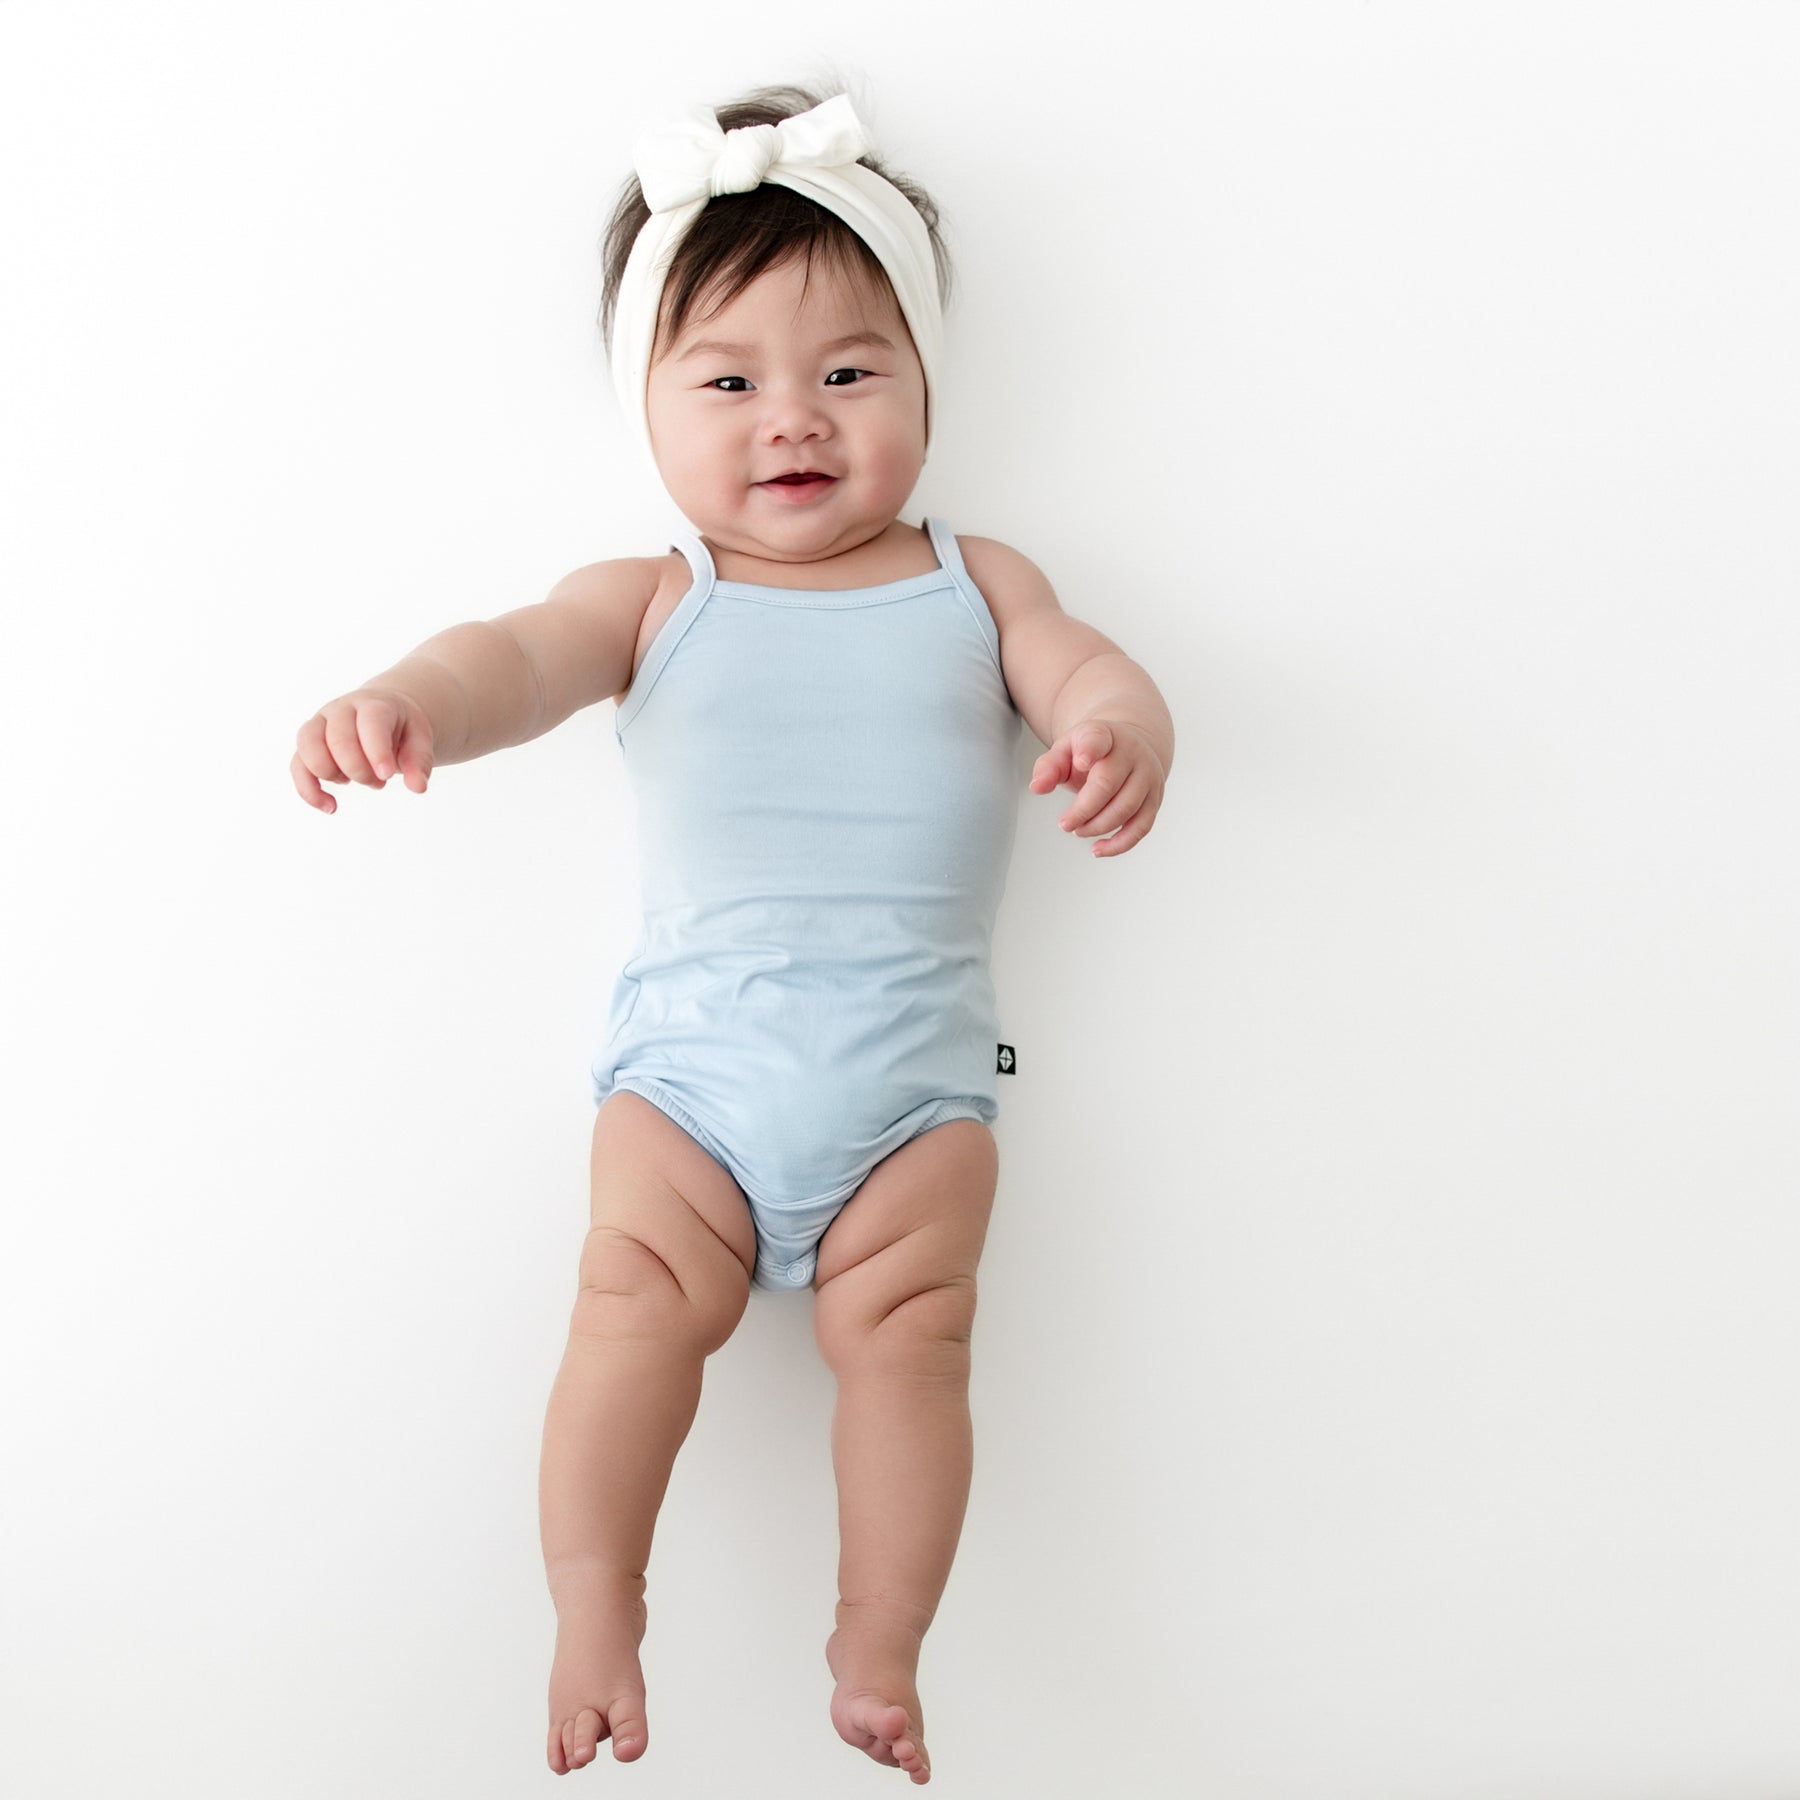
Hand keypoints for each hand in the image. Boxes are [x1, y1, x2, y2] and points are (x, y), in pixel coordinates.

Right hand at [291, 686, 434, 813]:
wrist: (382, 713)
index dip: (376, 751)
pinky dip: (309, 790)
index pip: (370, 722)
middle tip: (380, 781)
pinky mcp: (307, 745)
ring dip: (332, 774)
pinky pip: (297, 766)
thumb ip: (419, 761)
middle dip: (359, 770)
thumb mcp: (419, 739)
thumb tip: (418, 787)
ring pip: (309, 747)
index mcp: (373, 705)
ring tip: (353, 781)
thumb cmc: (401, 728)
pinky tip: (331, 806)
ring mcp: (320, 724)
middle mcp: (341, 710)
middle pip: (338, 739)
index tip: (386, 775)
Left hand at [1028, 719, 1164, 857]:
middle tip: (1064, 824)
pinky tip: (1098, 849)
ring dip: (1098, 826)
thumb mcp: (1066, 750)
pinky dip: (1119, 844)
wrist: (1131, 746)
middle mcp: (1132, 754)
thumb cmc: (1093, 752)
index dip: (1090, 749)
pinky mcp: (1154, 800)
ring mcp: (1147, 777)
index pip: (1098, 739)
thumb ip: (1049, 766)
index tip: (1081, 761)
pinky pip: (1140, 827)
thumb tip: (1037, 787)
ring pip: (1126, 809)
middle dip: (1083, 810)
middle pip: (1108, 785)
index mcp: (1105, 736)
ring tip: (1078, 830)